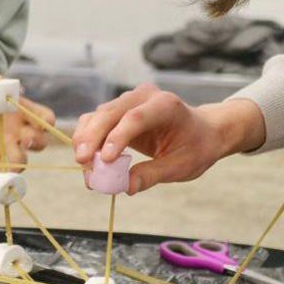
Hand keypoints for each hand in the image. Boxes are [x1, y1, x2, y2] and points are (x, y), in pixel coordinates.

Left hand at [0, 71, 55, 164]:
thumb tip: (19, 91)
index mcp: (23, 110)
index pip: (46, 119)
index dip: (47, 122)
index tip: (40, 122)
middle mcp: (19, 130)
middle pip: (40, 142)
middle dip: (37, 143)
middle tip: (25, 139)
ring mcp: (5, 144)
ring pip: (22, 159)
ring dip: (20, 162)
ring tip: (11, 162)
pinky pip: (0, 169)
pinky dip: (0, 174)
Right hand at [72, 83, 265, 193]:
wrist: (201, 132)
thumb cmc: (195, 147)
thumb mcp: (181, 166)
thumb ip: (153, 175)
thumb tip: (125, 187)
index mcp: (166, 106)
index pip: (136, 117)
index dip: (118, 137)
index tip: (106, 160)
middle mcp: (144, 96)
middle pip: (110, 112)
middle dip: (92, 137)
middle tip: (82, 162)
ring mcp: (129, 100)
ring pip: (98, 115)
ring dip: (86, 139)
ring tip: (85, 167)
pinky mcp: (118, 110)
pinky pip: (96, 121)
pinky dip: (88, 139)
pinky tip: (87, 160)